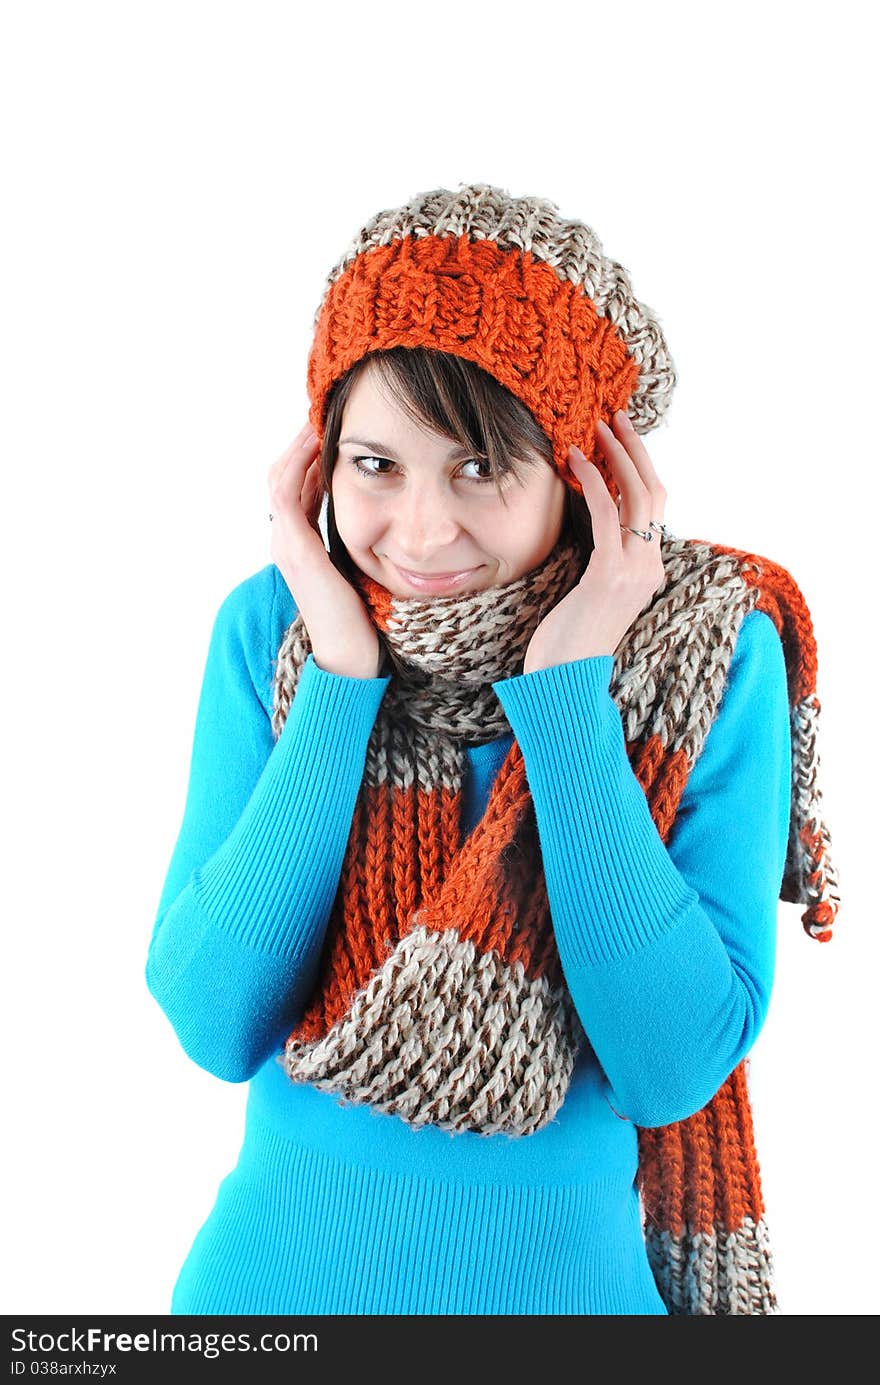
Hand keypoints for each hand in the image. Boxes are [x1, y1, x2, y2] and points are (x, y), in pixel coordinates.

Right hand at [268, 422, 382, 678]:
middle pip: (283, 473)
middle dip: (302, 442)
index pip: (297, 485)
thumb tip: (390, 515)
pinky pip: (286, 489)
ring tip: (321, 416)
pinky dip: (299, 461)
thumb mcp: (361, 566)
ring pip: (280, 474)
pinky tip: (319, 440)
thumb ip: (363, 539)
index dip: (310, 455)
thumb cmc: (362, 617)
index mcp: (299, 543)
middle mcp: (285, 539)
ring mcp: (285, 542)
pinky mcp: (295, 546)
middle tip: (327, 413)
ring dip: (299, 444)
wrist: (351, 653)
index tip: (334, 429)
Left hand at [522, 410, 666, 673]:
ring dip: (618, 457)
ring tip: (596, 429)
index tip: (619, 439)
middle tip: (614, 418)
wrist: (564, 683)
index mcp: (648, 570)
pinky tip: (575, 461)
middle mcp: (649, 567)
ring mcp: (634, 571)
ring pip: (639, 497)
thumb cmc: (566, 643)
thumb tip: (586, 529)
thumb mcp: (589, 594)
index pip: (653, 508)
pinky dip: (594, 482)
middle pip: (655, 493)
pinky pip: (607, 515)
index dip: (639, 469)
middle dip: (635, 451)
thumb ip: (598, 561)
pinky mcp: (610, 575)